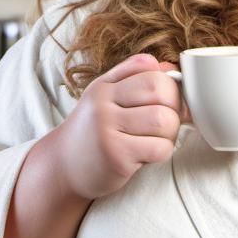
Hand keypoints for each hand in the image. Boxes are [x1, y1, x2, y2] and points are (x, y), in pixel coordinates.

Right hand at [54, 53, 190, 200]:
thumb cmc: (94, 132)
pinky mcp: (116, 157)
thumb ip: (135, 76)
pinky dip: (162, 152)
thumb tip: (171, 68)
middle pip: (162, 93)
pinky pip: (160, 148)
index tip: (168, 104)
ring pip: (164, 120)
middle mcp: (103, 105)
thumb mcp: (106, 96)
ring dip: (170, 133)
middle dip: (174, 109)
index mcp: (104, 87)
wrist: (63, 168)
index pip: (152, 73)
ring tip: (154, 139)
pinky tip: (147, 155)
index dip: (171, 88)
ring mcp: (108, 130)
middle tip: (164, 123)